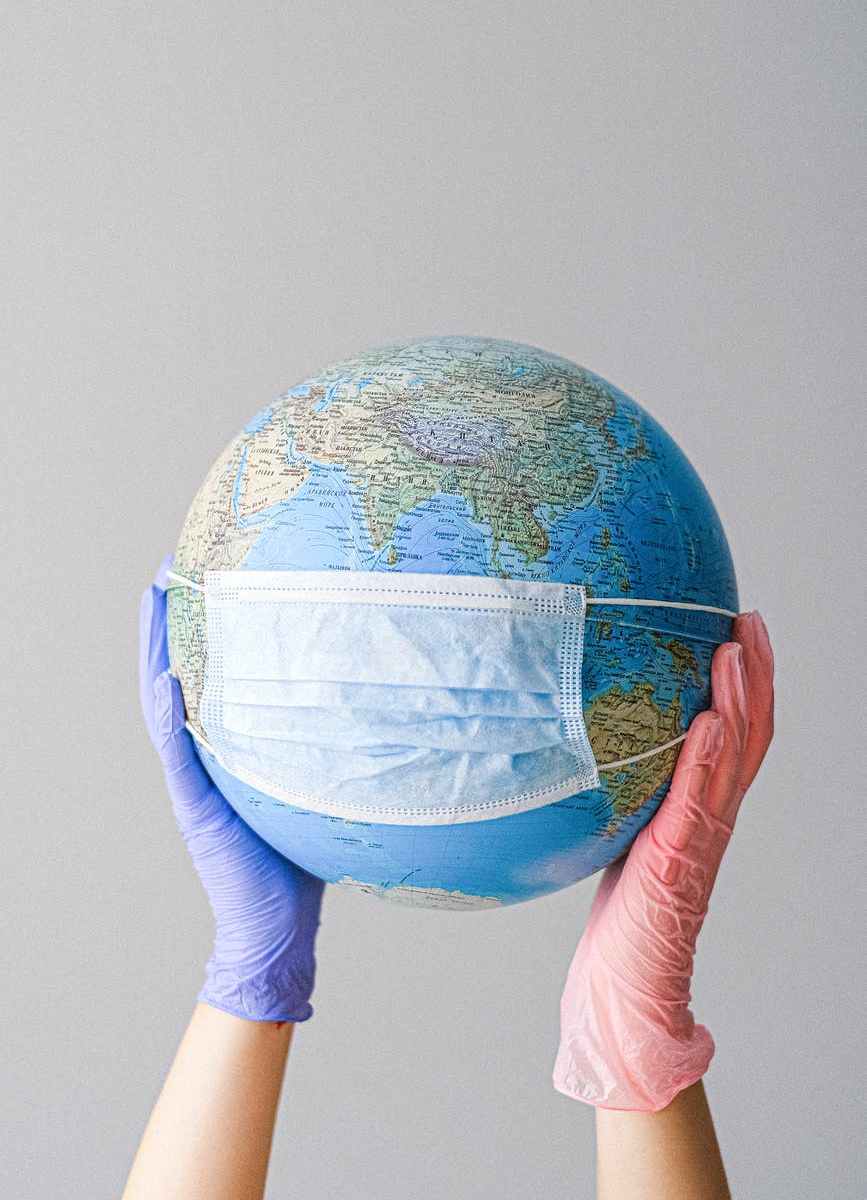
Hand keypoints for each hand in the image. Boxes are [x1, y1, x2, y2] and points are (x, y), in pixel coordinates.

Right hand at [139, 556, 324, 1022]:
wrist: (279, 926)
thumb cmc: (303, 857)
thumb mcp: (315, 784)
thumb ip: (324, 745)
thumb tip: (374, 700)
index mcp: (226, 749)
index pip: (207, 676)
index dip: (198, 627)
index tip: (205, 573)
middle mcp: (203, 758)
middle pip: (176, 675)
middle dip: (168, 622)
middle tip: (168, 566)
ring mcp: (195, 783)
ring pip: (165, 705)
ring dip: (156, 652)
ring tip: (153, 600)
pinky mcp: (198, 811)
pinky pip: (182, 758)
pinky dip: (171, 719)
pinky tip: (167, 680)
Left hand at [553, 611, 773, 1110]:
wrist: (626, 992)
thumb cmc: (622, 921)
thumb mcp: (617, 836)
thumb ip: (622, 792)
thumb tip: (581, 740)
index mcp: (696, 809)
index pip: (733, 735)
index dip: (746, 684)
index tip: (740, 628)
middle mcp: (707, 819)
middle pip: (747, 737)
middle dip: (754, 677)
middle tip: (750, 621)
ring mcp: (697, 842)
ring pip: (731, 762)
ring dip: (739, 703)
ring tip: (737, 651)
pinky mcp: (674, 866)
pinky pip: (695, 805)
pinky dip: (707, 762)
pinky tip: (711, 723)